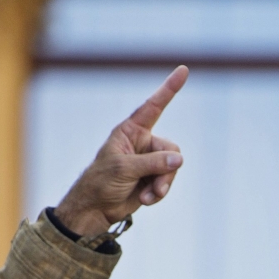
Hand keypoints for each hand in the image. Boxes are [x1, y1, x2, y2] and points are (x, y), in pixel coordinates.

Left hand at [54, 65, 188, 235]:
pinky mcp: (152, 178)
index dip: (169, 89)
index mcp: (130, 131)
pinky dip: (159, 193)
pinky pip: (168, 181)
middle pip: (170, 148)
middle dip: (166, 169)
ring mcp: (149, 161)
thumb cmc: (101, 182)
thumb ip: (153, 162)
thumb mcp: (124, 168)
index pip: (153, 106)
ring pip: (172, 167)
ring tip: (148, 196)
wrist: (95, 209)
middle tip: (156, 186)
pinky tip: (145, 200)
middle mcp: (142, 142)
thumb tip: (179, 159)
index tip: (183, 70)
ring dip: (162, 184)